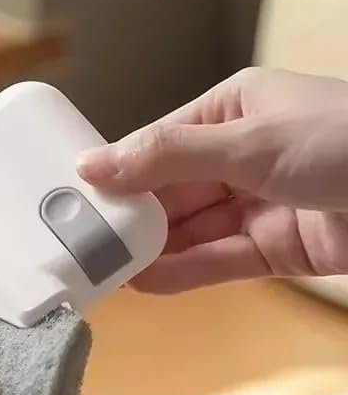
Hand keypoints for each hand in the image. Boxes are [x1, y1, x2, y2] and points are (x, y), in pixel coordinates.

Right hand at [77, 68, 347, 292]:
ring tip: (104, 270)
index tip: (73, 198)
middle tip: (80, 243)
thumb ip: (165, 157)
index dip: (117, 173)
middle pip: (170, 191)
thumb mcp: (247, 140)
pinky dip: (183, 272)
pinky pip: (219, 260)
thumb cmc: (347, 139)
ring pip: (191, 230)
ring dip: (151, 250)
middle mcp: (240, 156)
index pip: (157, 145)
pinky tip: (145, 283)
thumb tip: (91, 164)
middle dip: (130, 217)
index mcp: (231, 112)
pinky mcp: (276, 248)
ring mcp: (258, 204)